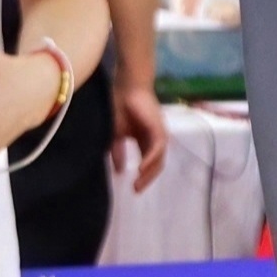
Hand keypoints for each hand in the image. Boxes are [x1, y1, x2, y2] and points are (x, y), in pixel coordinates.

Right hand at [113, 75, 170, 192]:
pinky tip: (140, 169)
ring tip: (138, 183)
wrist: (126, 87)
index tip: (132, 188)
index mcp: (146, 140)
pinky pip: (158, 150)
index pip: (148, 163)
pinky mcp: (159, 130)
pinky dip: (150, 160)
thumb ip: (118, 152)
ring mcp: (159, 134)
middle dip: (147, 179)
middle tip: (136, 190)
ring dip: (149, 173)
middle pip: (156, 165)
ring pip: (159, 160)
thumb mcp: (116, 135)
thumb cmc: (120, 106)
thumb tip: (119, 171)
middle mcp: (155, 139)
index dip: (142, 177)